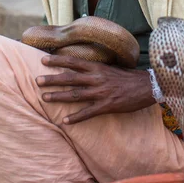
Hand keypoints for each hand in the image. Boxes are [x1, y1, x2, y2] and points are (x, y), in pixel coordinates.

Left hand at [36, 54, 154, 123]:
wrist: (146, 86)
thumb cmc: (128, 77)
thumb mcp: (111, 68)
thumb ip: (96, 69)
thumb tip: (82, 68)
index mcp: (97, 67)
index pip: (73, 62)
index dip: (58, 61)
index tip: (43, 60)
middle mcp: (96, 78)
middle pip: (70, 78)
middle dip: (52, 79)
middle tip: (37, 80)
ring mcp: (101, 92)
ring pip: (75, 94)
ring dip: (59, 96)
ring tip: (44, 98)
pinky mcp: (107, 105)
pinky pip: (88, 112)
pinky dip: (76, 117)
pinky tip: (65, 121)